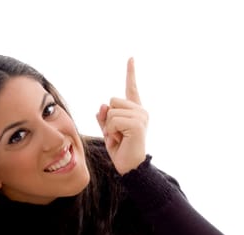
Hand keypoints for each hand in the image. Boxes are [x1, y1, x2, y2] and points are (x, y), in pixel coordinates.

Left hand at [96, 57, 148, 174]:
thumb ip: (104, 117)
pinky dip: (112, 131)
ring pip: (111, 111)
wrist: (130, 167)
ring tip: (119, 138)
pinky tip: (120, 140)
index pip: (131, 88)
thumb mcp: (109, 131)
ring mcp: (141, 116)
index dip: (130, 73)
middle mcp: (141, 111)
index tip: (131, 58)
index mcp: (135, 111)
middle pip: (112, 101)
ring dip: (109, 127)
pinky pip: (113, 120)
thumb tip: (102, 105)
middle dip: (108, 119)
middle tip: (116, 134)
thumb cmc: (120, 150)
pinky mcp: (137, 124)